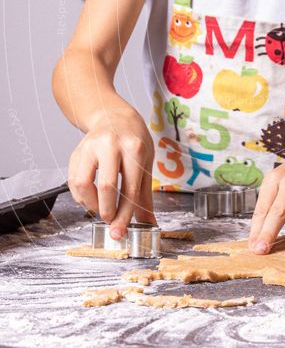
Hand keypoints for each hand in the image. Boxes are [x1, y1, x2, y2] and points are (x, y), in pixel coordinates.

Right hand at [68, 108, 155, 238]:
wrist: (114, 116)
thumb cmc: (133, 139)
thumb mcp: (146, 162)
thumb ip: (145, 195)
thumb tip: (149, 223)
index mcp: (134, 148)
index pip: (130, 188)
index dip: (125, 214)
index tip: (120, 231)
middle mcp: (111, 145)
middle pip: (107, 187)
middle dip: (107, 212)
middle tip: (110, 222)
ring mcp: (91, 146)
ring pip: (83, 184)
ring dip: (91, 204)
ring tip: (100, 208)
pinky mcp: (76, 151)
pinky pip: (73, 180)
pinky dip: (80, 196)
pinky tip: (90, 198)